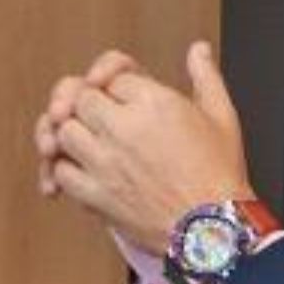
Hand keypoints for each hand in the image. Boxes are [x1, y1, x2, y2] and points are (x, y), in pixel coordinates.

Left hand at [38, 41, 253, 253]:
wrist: (212, 232)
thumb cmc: (219, 178)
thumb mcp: (222, 116)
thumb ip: (206, 76)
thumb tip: (198, 51)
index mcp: (154, 103)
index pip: (112, 76)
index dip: (113, 83)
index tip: (120, 97)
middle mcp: (123, 128)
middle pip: (81, 98)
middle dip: (88, 104)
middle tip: (98, 116)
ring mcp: (105, 162)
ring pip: (63, 131)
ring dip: (72, 133)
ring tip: (88, 141)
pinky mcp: (95, 194)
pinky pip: (61, 172)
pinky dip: (63, 169)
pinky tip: (79, 170)